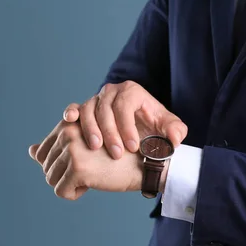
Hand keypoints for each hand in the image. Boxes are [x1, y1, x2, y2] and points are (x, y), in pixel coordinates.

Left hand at [28, 120, 143, 199]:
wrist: (143, 163)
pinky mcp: (77, 167)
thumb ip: (58, 146)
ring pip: (50, 179)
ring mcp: (72, 149)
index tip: (84, 161)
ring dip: (70, 184)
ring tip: (93, 175)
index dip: (60, 163)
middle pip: (46, 167)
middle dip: (66, 174)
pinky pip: (61, 191)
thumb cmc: (117, 156)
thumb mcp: (85, 146)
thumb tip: (31, 151)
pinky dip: (75, 193)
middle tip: (92, 169)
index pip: (42, 152)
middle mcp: (68, 132)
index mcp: (69, 124)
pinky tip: (93, 184)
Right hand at [62, 81, 187, 159]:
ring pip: (89, 110)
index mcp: (132, 91)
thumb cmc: (155, 129)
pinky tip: (70, 121)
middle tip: (116, 153)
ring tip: (96, 147)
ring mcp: (96, 99)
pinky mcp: (85, 109)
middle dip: (110, 132)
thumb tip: (174, 138)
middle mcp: (112, 91)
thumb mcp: (170, 129)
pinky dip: (71, 113)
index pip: (126, 105)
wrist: (140, 131)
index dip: (128, 127)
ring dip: (90, 128)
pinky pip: (75, 108)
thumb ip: (176, 131)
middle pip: (106, 109)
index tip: (133, 148)